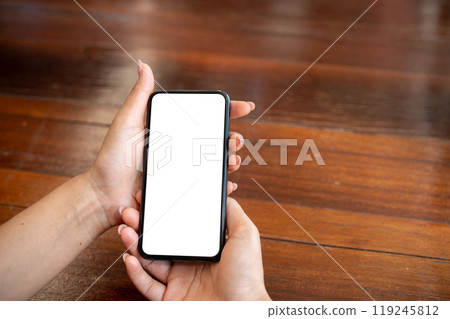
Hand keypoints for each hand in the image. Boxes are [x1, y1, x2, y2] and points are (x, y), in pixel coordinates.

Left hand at [86, 61, 253, 227]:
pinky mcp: (181, 191)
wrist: (104, 195)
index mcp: (171, 131)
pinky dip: (222, 186)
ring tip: (233, 162)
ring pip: (215, 164)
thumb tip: (142, 64)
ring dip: (230, 162)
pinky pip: (207, 188)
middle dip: (232, 140)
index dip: (227, 111)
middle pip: (215, 141)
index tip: (245, 107)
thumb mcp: (126, 122)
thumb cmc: (112, 158)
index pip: (204, 118)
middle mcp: (180, 149)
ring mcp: (182, 171)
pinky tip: (229, 185)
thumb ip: (139, 96)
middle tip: (234, 141)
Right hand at [119, 194, 270, 300]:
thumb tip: (222, 195)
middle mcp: (189, 263)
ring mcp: (179, 281)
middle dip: (143, 226)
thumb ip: (233, 213)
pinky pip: (147, 285)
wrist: (243, 309)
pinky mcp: (171, 299)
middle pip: (159, 242)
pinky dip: (135, 273)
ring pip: (149, 261)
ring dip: (135, 245)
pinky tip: (130, 258)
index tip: (150, 200)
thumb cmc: (248, 275)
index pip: (177, 227)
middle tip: (130, 212)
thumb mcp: (245, 235)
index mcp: (203, 248)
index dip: (162, 214)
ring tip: (125, 230)